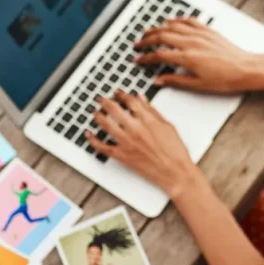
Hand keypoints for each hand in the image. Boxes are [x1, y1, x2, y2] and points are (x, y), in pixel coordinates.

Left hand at [85, 90, 200, 196]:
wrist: (174, 172)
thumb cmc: (175, 151)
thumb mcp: (167, 126)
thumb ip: (152, 111)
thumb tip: (141, 98)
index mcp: (148, 120)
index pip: (130, 102)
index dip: (122, 95)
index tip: (118, 92)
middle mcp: (135, 129)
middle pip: (115, 110)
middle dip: (106, 102)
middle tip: (101, 98)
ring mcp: (127, 143)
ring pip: (106, 125)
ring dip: (98, 116)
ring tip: (95, 112)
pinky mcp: (122, 156)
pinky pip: (103, 147)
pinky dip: (93, 140)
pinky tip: (88, 134)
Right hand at [134, 18, 263, 92]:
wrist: (247, 68)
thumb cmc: (226, 78)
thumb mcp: (198, 85)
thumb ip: (175, 81)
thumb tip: (159, 80)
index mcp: (188, 57)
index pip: (159, 55)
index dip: (145, 58)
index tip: (138, 60)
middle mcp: (192, 42)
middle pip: (162, 36)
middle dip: (146, 40)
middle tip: (137, 44)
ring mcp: (200, 34)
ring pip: (173, 26)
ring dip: (158, 28)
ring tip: (148, 32)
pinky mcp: (208, 31)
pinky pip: (189, 21)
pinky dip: (177, 20)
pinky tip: (171, 21)